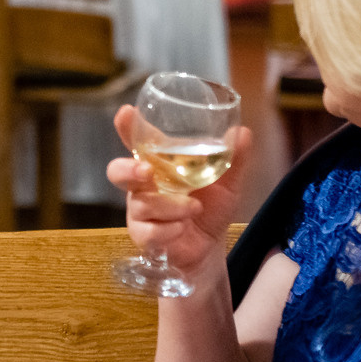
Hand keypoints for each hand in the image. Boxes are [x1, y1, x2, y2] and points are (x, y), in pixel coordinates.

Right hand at [106, 108, 250, 284]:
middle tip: (147, 171)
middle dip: (128, 169)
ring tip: (195, 207)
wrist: (210, 248)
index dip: (127, 128)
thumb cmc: (211, 209)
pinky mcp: (143, 236)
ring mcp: (140, 212)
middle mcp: (144, 185)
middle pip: (118, 171)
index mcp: (159, 165)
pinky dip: (169, 228)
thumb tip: (242, 132)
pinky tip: (182, 228)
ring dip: (170, 205)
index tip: (126, 113)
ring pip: (141, 204)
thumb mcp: (227, 183)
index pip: (138, 143)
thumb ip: (233, 159)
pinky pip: (149, 231)